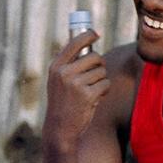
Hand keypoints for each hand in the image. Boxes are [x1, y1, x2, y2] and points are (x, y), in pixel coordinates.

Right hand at [43, 30, 108, 144]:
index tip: (96, 34)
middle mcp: (64, 73)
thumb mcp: (57, 81)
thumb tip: (86, 44)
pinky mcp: (87, 95)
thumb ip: (68, 64)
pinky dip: (104, 91)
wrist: (60, 128)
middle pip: (95, 57)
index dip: (88, 35)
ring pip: (102, 72)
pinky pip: (106, 84)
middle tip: (94, 77)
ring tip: (91, 92)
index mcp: (56, 67)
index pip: (75, 42)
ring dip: (101, 81)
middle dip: (99, 66)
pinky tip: (95, 99)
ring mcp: (76, 84)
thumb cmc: (62, 103)